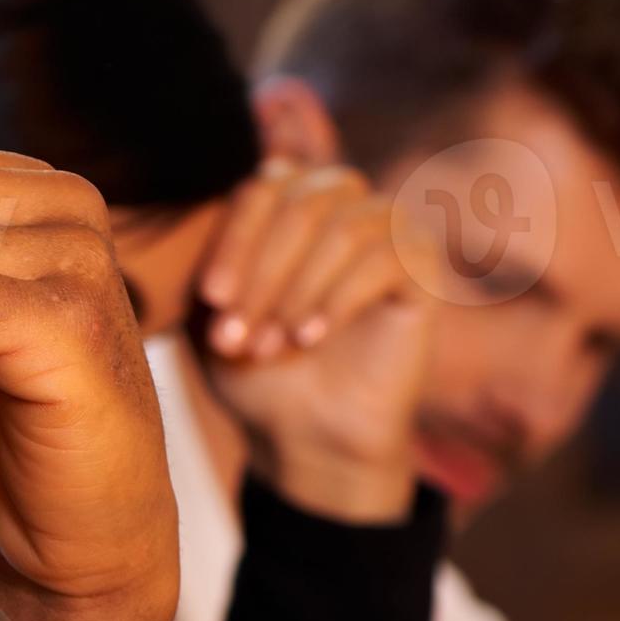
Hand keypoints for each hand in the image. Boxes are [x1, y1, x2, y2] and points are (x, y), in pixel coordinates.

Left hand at [193, 160, 434, 523]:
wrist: (306, 431)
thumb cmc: (255, 366)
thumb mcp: (213, 314)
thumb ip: (207, 262)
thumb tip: (198, 225)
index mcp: (289, 196)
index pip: (262, 189)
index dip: (234, 241)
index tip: (211, 298)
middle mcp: (343, 199)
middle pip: (301, 206)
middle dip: (261, 275)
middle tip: (234, 337)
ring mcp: (388, 226)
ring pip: (343, 232)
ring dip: (295, 293)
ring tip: (268, 348)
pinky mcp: (421, 264)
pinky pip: (385, 259)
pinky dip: (337, 300)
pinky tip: (309, 340)